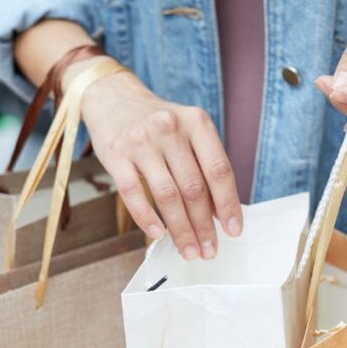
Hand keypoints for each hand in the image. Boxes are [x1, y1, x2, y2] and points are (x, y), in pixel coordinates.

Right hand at [66, 56, 242, 259]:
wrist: (112, 96)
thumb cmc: (157, 122)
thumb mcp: (187, 130)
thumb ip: (203, 165)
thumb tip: (217, 213)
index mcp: (196, 122)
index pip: (219, 170)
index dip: (228, 204)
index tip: (234, 231)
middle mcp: (170, 129)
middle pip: (194, 188)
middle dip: (204, 226)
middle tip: (209, 250)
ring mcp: (141, 141)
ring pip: (167, 195)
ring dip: (181, 229)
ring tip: (189, 250)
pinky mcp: (116, 154)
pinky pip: (133, 193)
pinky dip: (147, 217)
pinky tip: (157, 234)